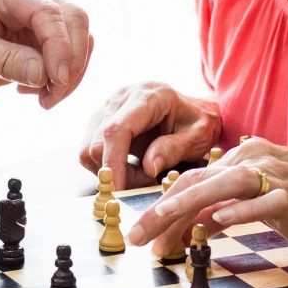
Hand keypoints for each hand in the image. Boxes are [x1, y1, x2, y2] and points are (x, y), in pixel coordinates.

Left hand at [0, 0, 92, 109]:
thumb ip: (5, 60)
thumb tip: (44, 73)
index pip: (49, 11)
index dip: (60, 45)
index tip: (56, 79)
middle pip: (74, 21)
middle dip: (71, 61)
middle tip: (54, 93)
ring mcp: (35, 21)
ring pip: (77, 41)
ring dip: (69, 74)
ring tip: (43, 99)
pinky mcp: (38, 44)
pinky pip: (67, 59)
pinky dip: (60, 81)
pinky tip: (33, 94)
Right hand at [80, 82, 221, 181]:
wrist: (194, 111)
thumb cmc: (199, 124)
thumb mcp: (198, 137)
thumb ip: (173, 149)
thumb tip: (148, 168)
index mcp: (147, 96)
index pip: (117, 130)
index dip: (114, 163)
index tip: (119, 191)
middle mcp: (121, 97)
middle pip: (98, 143)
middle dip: (117, 173)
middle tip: (146, 181)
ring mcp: (107, 106)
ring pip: (89, 150)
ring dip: (112, 172)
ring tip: (142, 174)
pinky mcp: (100, 119)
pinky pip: (91, 151)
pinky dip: (109, 167)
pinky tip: (132, 167)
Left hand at [123, 137, 287, 258]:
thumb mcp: (271, 198)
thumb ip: (234, 207)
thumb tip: (199, 224)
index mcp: (247, 158)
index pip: (193, 179)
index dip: (162, 206)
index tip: (143, 232)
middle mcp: (255, 161)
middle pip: (195, 183)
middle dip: (159, 212)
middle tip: (135, 237)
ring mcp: (275, 178)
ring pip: (217, 189)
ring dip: (183, 211)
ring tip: (159, 232)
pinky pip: (259, 204)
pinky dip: (235, 212)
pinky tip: (213, 223)